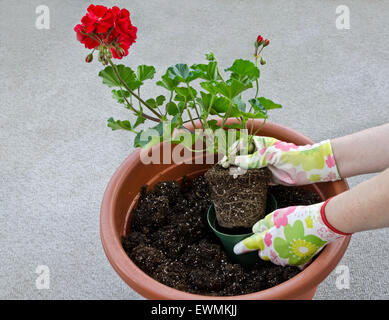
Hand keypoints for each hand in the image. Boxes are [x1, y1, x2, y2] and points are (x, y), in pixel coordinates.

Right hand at [220, 136, 340, 185]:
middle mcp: (260, 154)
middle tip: (224, 171)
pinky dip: (247, 182)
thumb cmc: (295, 156)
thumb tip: (236, 162)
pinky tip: (240, 186)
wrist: (312, 169)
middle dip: (232, 164)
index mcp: (261, 144)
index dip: (231, 152)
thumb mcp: (274, 156)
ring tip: (230, 179)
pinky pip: (254, 179)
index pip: (241, 146)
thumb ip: (255, 159)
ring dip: (238, 173)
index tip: (224, 162)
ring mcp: (264, 166)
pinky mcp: (268, 177)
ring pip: (246, 169)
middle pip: (241, 158)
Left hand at [233, 200, 348, 265]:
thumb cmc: (297, 217)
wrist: (320, 224)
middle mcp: (275, 253)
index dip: (242, 247)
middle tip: (271, 235)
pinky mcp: (299, 261)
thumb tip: (256, 229)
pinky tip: (296, 243)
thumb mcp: (276, 215)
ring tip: (286, 237)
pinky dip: (291, 253)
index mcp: (267, 241)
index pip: (250, 244)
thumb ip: (263, 223)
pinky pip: (291, 259)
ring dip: (277, 250)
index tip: (236, 249)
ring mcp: (288, 259)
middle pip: (264, 253)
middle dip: (264, 247)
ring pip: (277, 257)